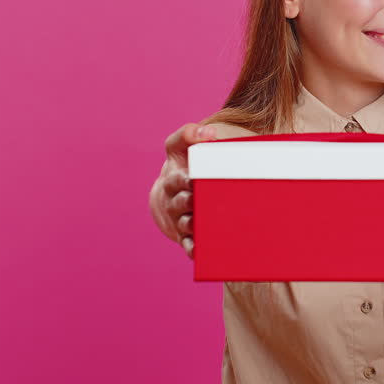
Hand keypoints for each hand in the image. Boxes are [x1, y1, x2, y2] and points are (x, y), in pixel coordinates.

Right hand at [149, 122, 217, 258]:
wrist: (176, 193)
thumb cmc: (184, 166)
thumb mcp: (181, 146)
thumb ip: (189, 133)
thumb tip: (208, 133)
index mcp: (174, 179)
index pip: (176, 179)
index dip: (183, 180)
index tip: (192, 179)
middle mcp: (175, 201)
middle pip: (181, 203)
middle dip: (190, 202)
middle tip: (200, 200)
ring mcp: (180, 220)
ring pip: (186, 224)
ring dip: (194, 225)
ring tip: (206, 225)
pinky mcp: (187, 237)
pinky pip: (189, 245)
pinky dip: (193, 249)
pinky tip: (202, 251)